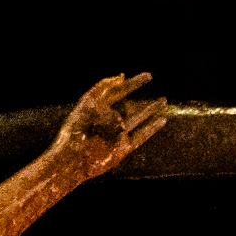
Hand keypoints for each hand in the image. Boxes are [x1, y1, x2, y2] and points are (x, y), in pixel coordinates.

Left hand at [52, 72, 169, 181]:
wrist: (72, 159)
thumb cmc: (76, 130)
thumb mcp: (87, 102)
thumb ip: (104, 87)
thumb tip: (122, 76)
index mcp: (99, 108)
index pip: (120, 92)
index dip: (134, 83)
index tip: (149, 76)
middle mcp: (109, 120)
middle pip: (131, 107)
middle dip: (145, 101)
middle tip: (161, 93)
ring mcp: (116, 135)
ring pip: (138, 119)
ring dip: (151, 111)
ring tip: (163, 103)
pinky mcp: (122, 149)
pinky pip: (141, 136)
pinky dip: (152, 128)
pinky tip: (162, 120)